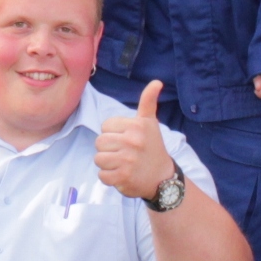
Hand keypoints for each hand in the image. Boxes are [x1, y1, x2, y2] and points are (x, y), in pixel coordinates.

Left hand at [94, 81, 176, 198]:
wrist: (162, 177)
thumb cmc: (152, 147)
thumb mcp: (150, 123)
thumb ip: (148, 101)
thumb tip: (156, 82)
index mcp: (136, 125)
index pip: (105, 126)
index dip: (113, 133)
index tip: (127, 139)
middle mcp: (132, 141)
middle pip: (99, 142)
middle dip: (108, 149)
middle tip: (124, 153)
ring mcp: (127, 160)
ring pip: (98, 158)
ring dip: (107, 164)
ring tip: (122, 164)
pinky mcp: (123, 177)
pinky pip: (102, 175)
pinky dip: (109, 178)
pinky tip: (122, 175)